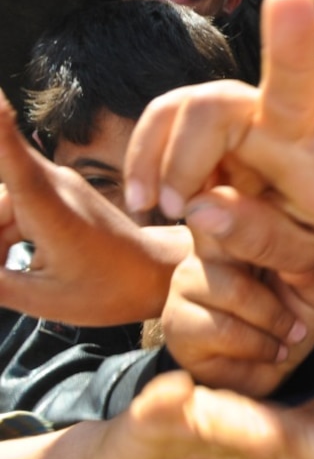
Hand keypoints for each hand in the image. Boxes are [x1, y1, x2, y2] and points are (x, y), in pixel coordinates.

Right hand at [0, 93, 184, 324]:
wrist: (154, 275)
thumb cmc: (109, 291)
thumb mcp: (45, 298)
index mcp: (53, 209)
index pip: (15, 160)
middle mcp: (53, 184)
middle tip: (11, 269)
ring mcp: (55, 183)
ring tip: (30, 272)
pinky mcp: (54, 189)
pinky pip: (11, 207)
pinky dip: (6, 237)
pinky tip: (25, 264)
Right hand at [88, 371, 313, 458]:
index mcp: (253, 436)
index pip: (292, 444)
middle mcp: (231, 416)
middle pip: (267, 424)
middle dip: (295, 437)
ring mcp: (192, 410)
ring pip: (222, 412)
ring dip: (244, 420)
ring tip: (272, 437)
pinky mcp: (150, 410)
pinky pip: (159, 399)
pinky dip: (167, 394)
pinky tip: (177, 390)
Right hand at [124, 0, 313, 273]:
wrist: (246, 231)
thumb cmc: (286, 237)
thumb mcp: (289, 259)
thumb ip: (257, 239)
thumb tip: (202, 207)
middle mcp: (297, 131)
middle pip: (293, 85)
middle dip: (293, 43)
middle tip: (291, 0)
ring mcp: (249, 111)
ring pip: (205, 107)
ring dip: (177, 163)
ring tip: (167, 210)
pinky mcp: (203, 107)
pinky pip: (166, 112)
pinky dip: (146, 156)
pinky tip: (144, 197)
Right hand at [160, 232, 313, 396]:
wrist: (273, 369)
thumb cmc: (292, 318)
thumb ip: (310, 267)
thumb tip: (292, 257)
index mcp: (239, 229)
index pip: (235, 204)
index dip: (254, 217)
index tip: (283, 248)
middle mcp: (206, 249)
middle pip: (235, 244)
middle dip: (279, 292)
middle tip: (298, 323)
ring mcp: (186, 282)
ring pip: (233, 291)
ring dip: (272, 323)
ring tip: (287, 338)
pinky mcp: (177, 321)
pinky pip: (221, 328)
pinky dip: (257, 346)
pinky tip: (268, 351)